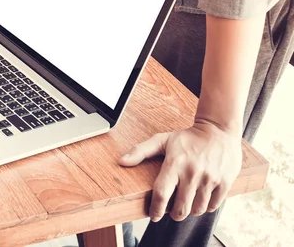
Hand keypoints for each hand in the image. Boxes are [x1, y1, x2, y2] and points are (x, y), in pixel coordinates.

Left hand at [119, 120, 241, 221]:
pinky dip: (206, 207)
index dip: (155, 209)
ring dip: (190, 211)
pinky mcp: (224, 182)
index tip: (153, 215)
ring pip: (197, 210)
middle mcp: (192, 173)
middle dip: (173, 214)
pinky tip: (201, 198)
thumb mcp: (162, 140)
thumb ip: (140, 151)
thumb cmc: (187, 138)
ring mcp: (209, 179)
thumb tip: (122, 161)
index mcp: (174, 164)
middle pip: (180, 208)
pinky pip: (213, 206)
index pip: (161, 194)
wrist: (218, 131)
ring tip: (186, 203)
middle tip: (171, 211)